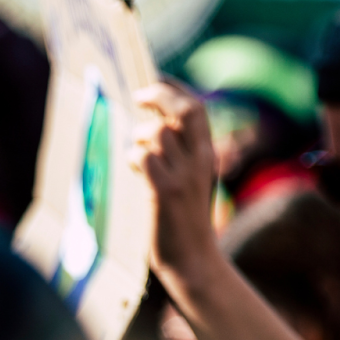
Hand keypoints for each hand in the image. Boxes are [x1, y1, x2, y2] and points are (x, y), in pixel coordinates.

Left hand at [132, 81, 219, 289]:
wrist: (193, 259)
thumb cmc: (186, 220)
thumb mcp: (192, 180)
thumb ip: (180, 155)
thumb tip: (153, 129)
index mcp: (207, 153)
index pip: (196, 107)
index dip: (175, 88)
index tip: (156, 79)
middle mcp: (200, 159)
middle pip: (185, 110)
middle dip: (160, 94)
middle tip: (139, 95)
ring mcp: (184, 175)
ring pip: (159, 132)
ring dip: (139, 134)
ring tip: (134, 148)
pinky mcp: (165, 193)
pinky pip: (145, 158)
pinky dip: (134, 156)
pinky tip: (133, 167)